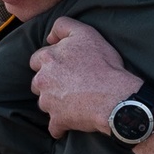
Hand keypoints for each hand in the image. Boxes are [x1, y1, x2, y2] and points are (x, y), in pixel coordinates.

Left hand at [29, 17, 141, 137]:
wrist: (116, 97)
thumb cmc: (103, 65)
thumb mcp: (86, 33)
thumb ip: (63, 26)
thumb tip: (49, 36)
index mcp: (47, 58)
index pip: (37, 59)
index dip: (51, 62)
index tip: (65, 66)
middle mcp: (43, 80)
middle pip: (38, 82)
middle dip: (50, 83)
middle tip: (70, 83)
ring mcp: (48, 102)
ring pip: (45, 103)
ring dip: (55, 103)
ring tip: (75, 101)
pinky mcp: (57, 121)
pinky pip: (54, 127)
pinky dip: (61, 126)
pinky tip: (72, 121)